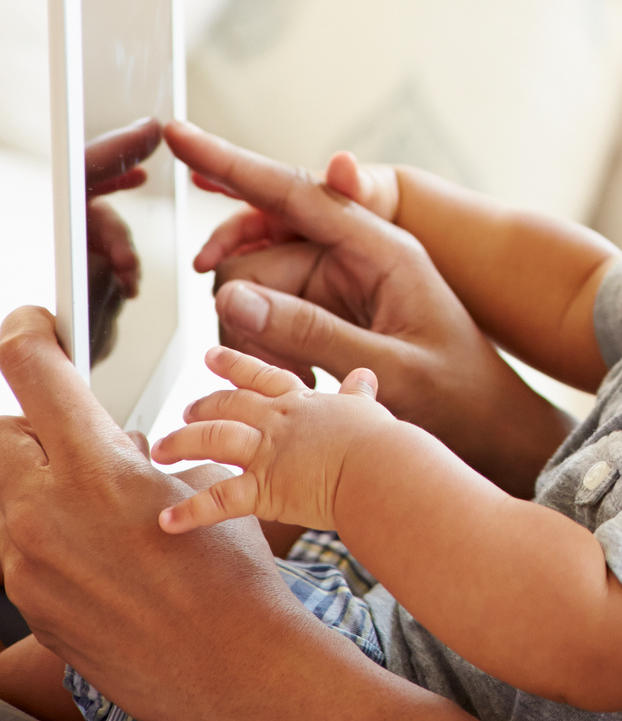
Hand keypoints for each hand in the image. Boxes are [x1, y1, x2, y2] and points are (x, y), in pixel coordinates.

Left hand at [0, 308, 393, 720]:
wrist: (225, 664)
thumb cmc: (229, 578)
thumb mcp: (205, 484)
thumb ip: (144, 454)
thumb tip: (122, 445)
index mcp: (96, 468)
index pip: (33, 371)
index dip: (28, 334)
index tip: (34, 326)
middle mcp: (42, 510)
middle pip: (1, 430)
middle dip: (32, 420)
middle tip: (73, 427)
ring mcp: (23, 558)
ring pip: (6, 486)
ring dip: (41, 477)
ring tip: (98, 499)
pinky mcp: (24, 596)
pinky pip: (15, 538)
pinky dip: (48, 526)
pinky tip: (99, 546)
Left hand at [153, 347, 393, 534]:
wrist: (381, 468)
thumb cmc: (381, 444)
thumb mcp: (369, 410)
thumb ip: (359, 395)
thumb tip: (365, 375)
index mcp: (302, 403)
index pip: (262, 377)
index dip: (235, 365)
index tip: (211, 356)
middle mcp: (278, 422)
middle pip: (227, 406)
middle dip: (200, 408)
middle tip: (182, 412)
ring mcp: (267, 454)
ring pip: (211, 439)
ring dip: (182, 445)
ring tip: (161, 451)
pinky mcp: (263, 489)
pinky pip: (217, 501)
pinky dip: (190, 512)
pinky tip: (167, 521)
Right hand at [164, 122, 570, 494]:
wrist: (486, 427)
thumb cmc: (458, 394)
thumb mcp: (389, 368)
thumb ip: (311, 331)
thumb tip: (230, 294)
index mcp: (383, 248)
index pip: (292, 193)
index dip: (230, 164)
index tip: (177, 132)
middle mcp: (354, 255)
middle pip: (254, 258)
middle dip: (247, 310)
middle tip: (276, 363)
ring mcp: (335, 283)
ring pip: (249, 294)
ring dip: (258, 341)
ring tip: (305, 380)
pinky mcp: (323, 311)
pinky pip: (263, 320)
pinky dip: (267, 353)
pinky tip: (304, 381)